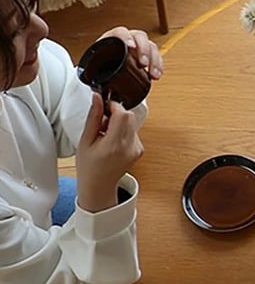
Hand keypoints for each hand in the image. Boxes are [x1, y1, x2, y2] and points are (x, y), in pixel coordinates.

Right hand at [75, 94, 143, 211]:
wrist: (100, 186)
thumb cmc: (89, 167)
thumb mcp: (85, 140)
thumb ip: (94, 117)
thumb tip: (97, 97)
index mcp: (114, 145)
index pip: (123, 115)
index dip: (114, 106)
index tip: (103, 107)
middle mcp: (130, 147)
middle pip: (130, 117)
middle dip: (116, 113)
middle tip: (102, 122)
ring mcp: (137, 149)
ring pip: (132, 123)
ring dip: (119, 122)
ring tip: (105, 134)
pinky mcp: (140, 150)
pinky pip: (133, 132)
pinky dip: (123, 131)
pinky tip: (112, 140)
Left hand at [98, 26, 162, 79]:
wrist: (107, 72)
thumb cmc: (100, 68)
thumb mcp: (94, 68)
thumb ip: (94, 72)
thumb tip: (93, 85)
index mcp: (113, 39)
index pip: (121, 32)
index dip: (127, 37)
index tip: (130, 47)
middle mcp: (128, 40)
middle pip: (140, 37)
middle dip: (144, 50)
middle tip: (143, 64)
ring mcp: (139, 47)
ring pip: (151, 46)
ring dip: (154, 60)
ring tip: (153, 74)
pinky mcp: (148, 55)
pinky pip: (156, 57)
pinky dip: (158, 66)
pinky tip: (156, 75)